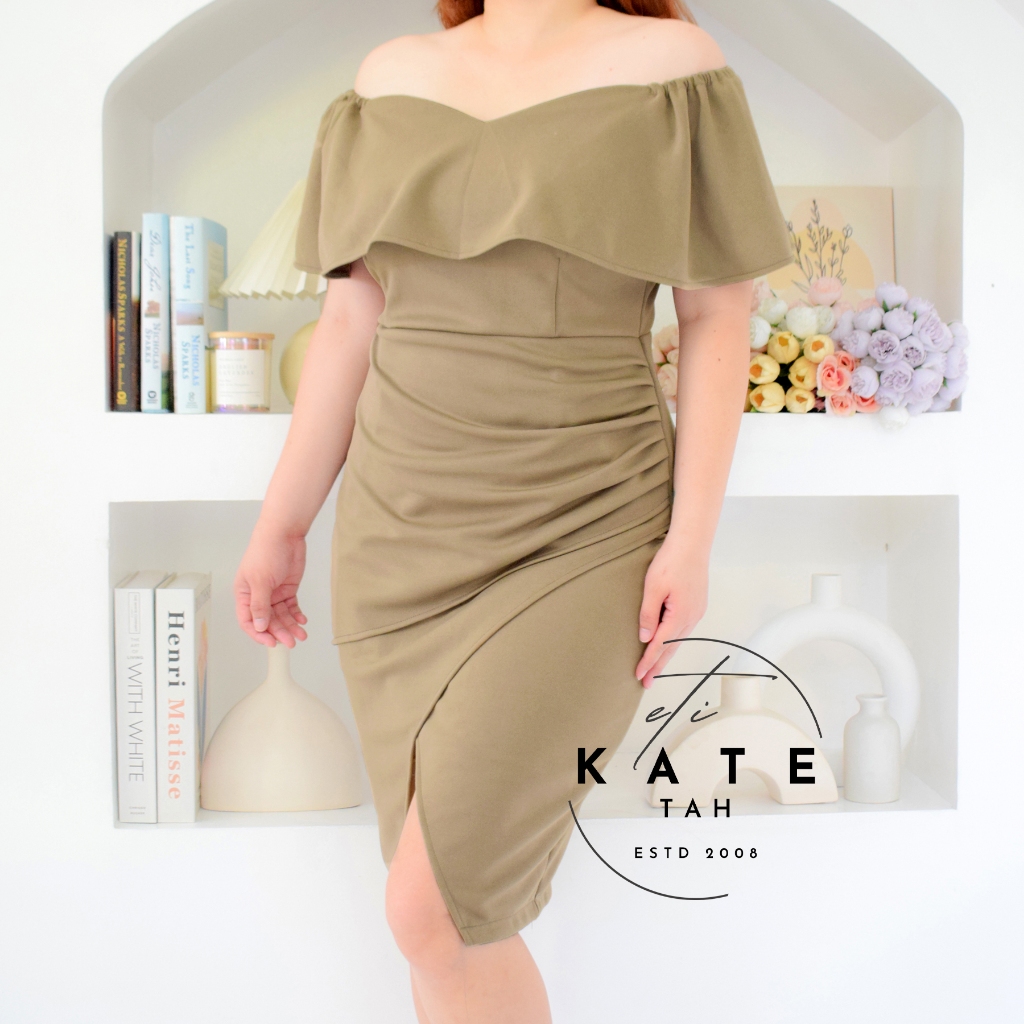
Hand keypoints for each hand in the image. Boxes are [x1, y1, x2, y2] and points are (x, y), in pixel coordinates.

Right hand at [234, 523, 308, 647]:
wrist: (285, 534)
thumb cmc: (266, 552)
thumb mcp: (261, 581)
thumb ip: (260, 605)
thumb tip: (259, 626)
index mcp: (244, 594)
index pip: (248, 621)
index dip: (258, 633)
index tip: (271, 643)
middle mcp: (258, 596)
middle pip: (267, 621)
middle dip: (279, 632)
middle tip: (291, 642)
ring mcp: (273, 593)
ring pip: (281, 616)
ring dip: (290, 626)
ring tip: (301, 634)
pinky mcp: (287, 589)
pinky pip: (291, 607)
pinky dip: (296, 615)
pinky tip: (302, 621)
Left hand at [634, 533, 709, 687]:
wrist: (692, 543)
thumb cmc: (672, 560)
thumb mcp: (653, 587)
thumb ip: (648, 614)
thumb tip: (646, 638)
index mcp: (679, 615)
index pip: (660, 646)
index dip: (648, 662)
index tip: (639, 675)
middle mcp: (691, 617)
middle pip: (672, 648)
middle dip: (658, 666)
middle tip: (646, 682)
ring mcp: (696, 611)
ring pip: (679, 640)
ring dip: (666, 655)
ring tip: (655, 668)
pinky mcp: (697, 605)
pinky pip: (684, 629)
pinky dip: (674, 641)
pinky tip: (668, 644)